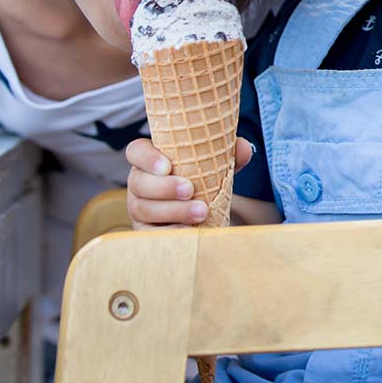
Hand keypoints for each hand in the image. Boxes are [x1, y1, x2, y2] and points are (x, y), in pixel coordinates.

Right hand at [125, 136, 252, 228]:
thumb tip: (245, 147)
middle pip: (138, 182)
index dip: (147, 157)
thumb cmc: (203, 182)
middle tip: (191, 189)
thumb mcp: (213, 166)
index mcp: (151, 161)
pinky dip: (171, 232)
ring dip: (174, 210)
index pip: (136, 151)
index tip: (168, 165)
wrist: (204, 216)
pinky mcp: (144, 232)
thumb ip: (228, 154)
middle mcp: (139, 183)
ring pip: (144, 208)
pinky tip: (190, 232)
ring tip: (201, 211)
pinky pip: (150, 234)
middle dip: (165, 187)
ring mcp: (138, 209)